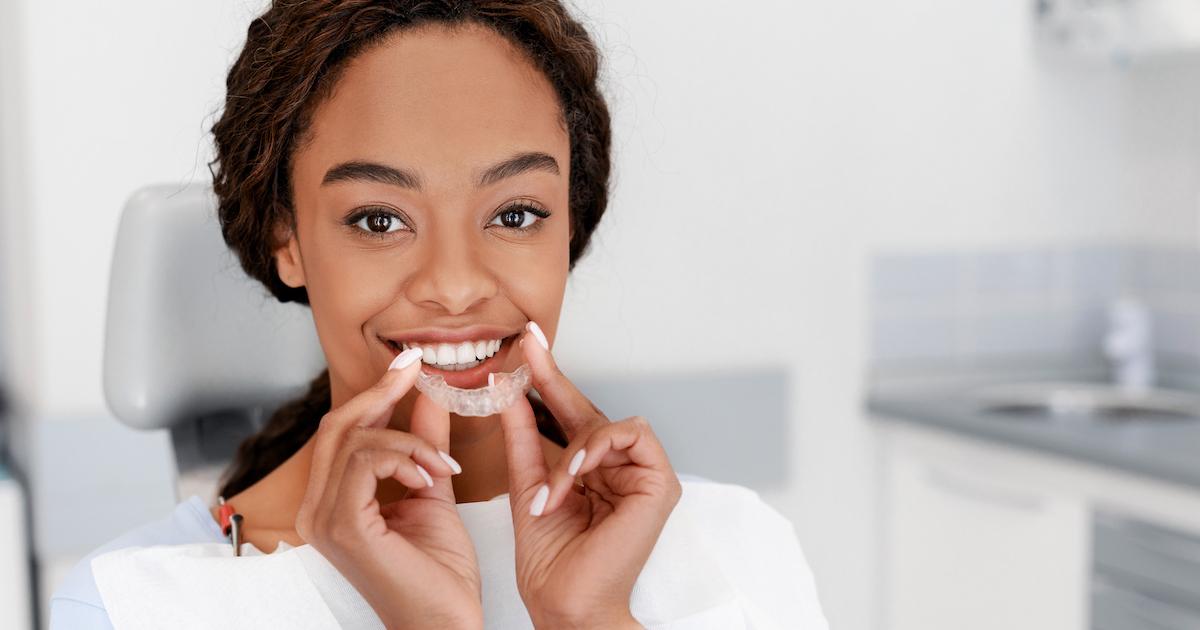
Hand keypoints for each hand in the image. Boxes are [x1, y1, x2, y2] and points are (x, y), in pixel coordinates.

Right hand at [295, 350, 481, 628]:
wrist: (446, 625)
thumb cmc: (439, 576)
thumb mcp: (431, 490)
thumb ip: (424, 444)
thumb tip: (428, 395)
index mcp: (331, 503)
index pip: (341, 433)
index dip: (374, 393)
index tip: (410, 365)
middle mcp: (316, 510)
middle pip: (337, 426)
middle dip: (382, 392)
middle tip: (418, 370)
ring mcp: (323, 519)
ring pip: (356, 439)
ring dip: (409, 439)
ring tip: (441, 465)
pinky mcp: (342, 527)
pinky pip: (367, 461)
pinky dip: (405, 456)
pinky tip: (431, 476)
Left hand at [499, 322, 681, 629]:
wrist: (565, 603)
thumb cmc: (551, 562)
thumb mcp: (528, 484)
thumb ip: (523, 437)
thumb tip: (510, 389)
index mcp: (590, 471)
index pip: (568, 415)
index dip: (548, 378)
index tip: (526, 344)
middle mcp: (618, 469)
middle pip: (588, 410)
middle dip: (553, 378)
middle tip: (528, 345)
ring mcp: (642, 476)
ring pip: (607, 423)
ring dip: (573, 450)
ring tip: (554, 488)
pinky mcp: (660, 483)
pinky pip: (632, 435)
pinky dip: (599, 448)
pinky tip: (578, 471)